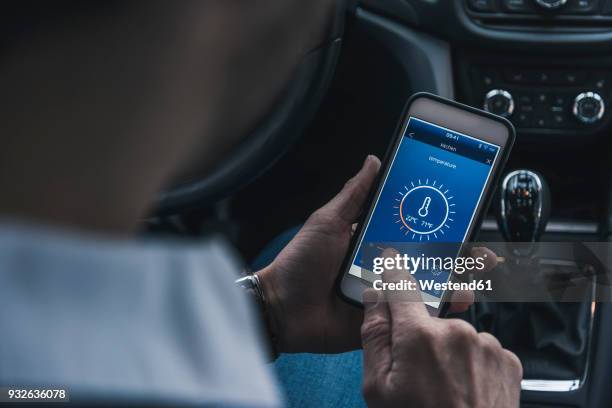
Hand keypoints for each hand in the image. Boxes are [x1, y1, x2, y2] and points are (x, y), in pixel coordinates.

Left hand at [256, 155, 496, 353]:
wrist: (281, 308)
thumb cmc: (300, 262)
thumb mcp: (329, 221)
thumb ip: (355, 194)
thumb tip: (375, 159)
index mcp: (373, 243)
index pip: (412, 232)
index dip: (438, 226)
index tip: (462, 217)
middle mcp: (383, 268)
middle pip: (426, 261)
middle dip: (456, 256)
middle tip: (481, 253)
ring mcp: (384, 296)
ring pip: (426, 289)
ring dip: (453, 282)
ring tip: (474, 276)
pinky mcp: (383, 321)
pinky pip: (412, 318)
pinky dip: (435, 311)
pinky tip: (454, 302)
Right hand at [361, 265, 521, 407]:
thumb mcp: (377, 389)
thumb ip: (373, 337)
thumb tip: (373, 299)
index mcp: (420, 336)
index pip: (400, 285)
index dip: (392, 270)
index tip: (389, 259)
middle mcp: (457, 332)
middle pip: (428, 318)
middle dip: (420, 337)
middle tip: (418, 375)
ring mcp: (487, 345)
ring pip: (456, 335)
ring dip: (448, 353)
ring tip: (445, 389)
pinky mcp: (508, 359)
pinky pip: (481, 349)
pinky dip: (472, 364)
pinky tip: (465, 390)